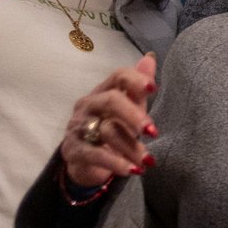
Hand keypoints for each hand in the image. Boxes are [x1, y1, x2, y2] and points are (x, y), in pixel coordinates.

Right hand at [64, 54, 158, 187]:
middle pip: (111, 100)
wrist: (86, 163)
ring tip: (147, 160)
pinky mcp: (74, 150)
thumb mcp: (129, 110)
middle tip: (153, 131)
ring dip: (131, 147)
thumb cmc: (111, 130)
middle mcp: (88, 105)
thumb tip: (150, 57)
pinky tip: (132, 170)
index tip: (154, 89)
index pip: (118, 76)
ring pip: (106, 130)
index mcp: (103, 92)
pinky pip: (95, 154)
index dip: (136, 79)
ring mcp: (78, 127)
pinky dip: (116, 163)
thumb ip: (138, 88)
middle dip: (134, 115)